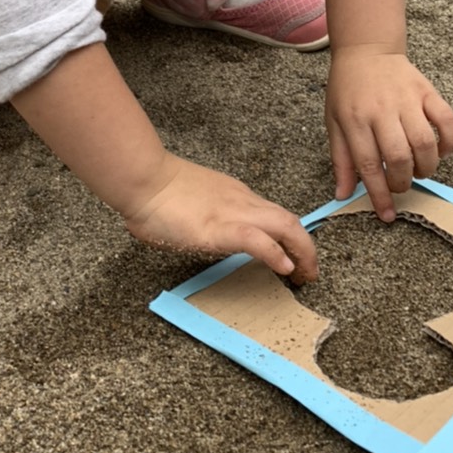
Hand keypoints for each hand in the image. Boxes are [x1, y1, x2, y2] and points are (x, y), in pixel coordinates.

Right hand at [123, 156, 318, 282]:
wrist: (142, 178)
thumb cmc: (153, 190)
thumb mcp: (190, 203)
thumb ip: (200, 217)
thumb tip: (194, 231)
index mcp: (233, 195)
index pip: (272, 214)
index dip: (290, 236)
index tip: (294, 255)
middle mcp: (240, 201)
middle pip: (288, 220)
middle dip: (306, 247)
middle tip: (309, 272)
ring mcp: (233, 213)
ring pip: (284, 226)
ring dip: (302, 252)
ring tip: (306, 275)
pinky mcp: (220, 228)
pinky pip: (258, 240)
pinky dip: (275, 253)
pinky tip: (284, 268)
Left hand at [325, 46, 452, 221]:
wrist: (366, 50)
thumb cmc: (347, 90)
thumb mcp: (334, 123)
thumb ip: (341, 160)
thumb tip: (342, 195)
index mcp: (355, 120)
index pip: (369, 166)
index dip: (379, 195)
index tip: (387, 215)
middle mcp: (382, 110)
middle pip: (399, 157)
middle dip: (403, 182)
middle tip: (401, 184)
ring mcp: (407, 99)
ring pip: (425, 143)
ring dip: (426, 167)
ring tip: (418, 170)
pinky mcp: (427, 91)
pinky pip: (447, 120)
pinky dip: (449, 142)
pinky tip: (440, 151)